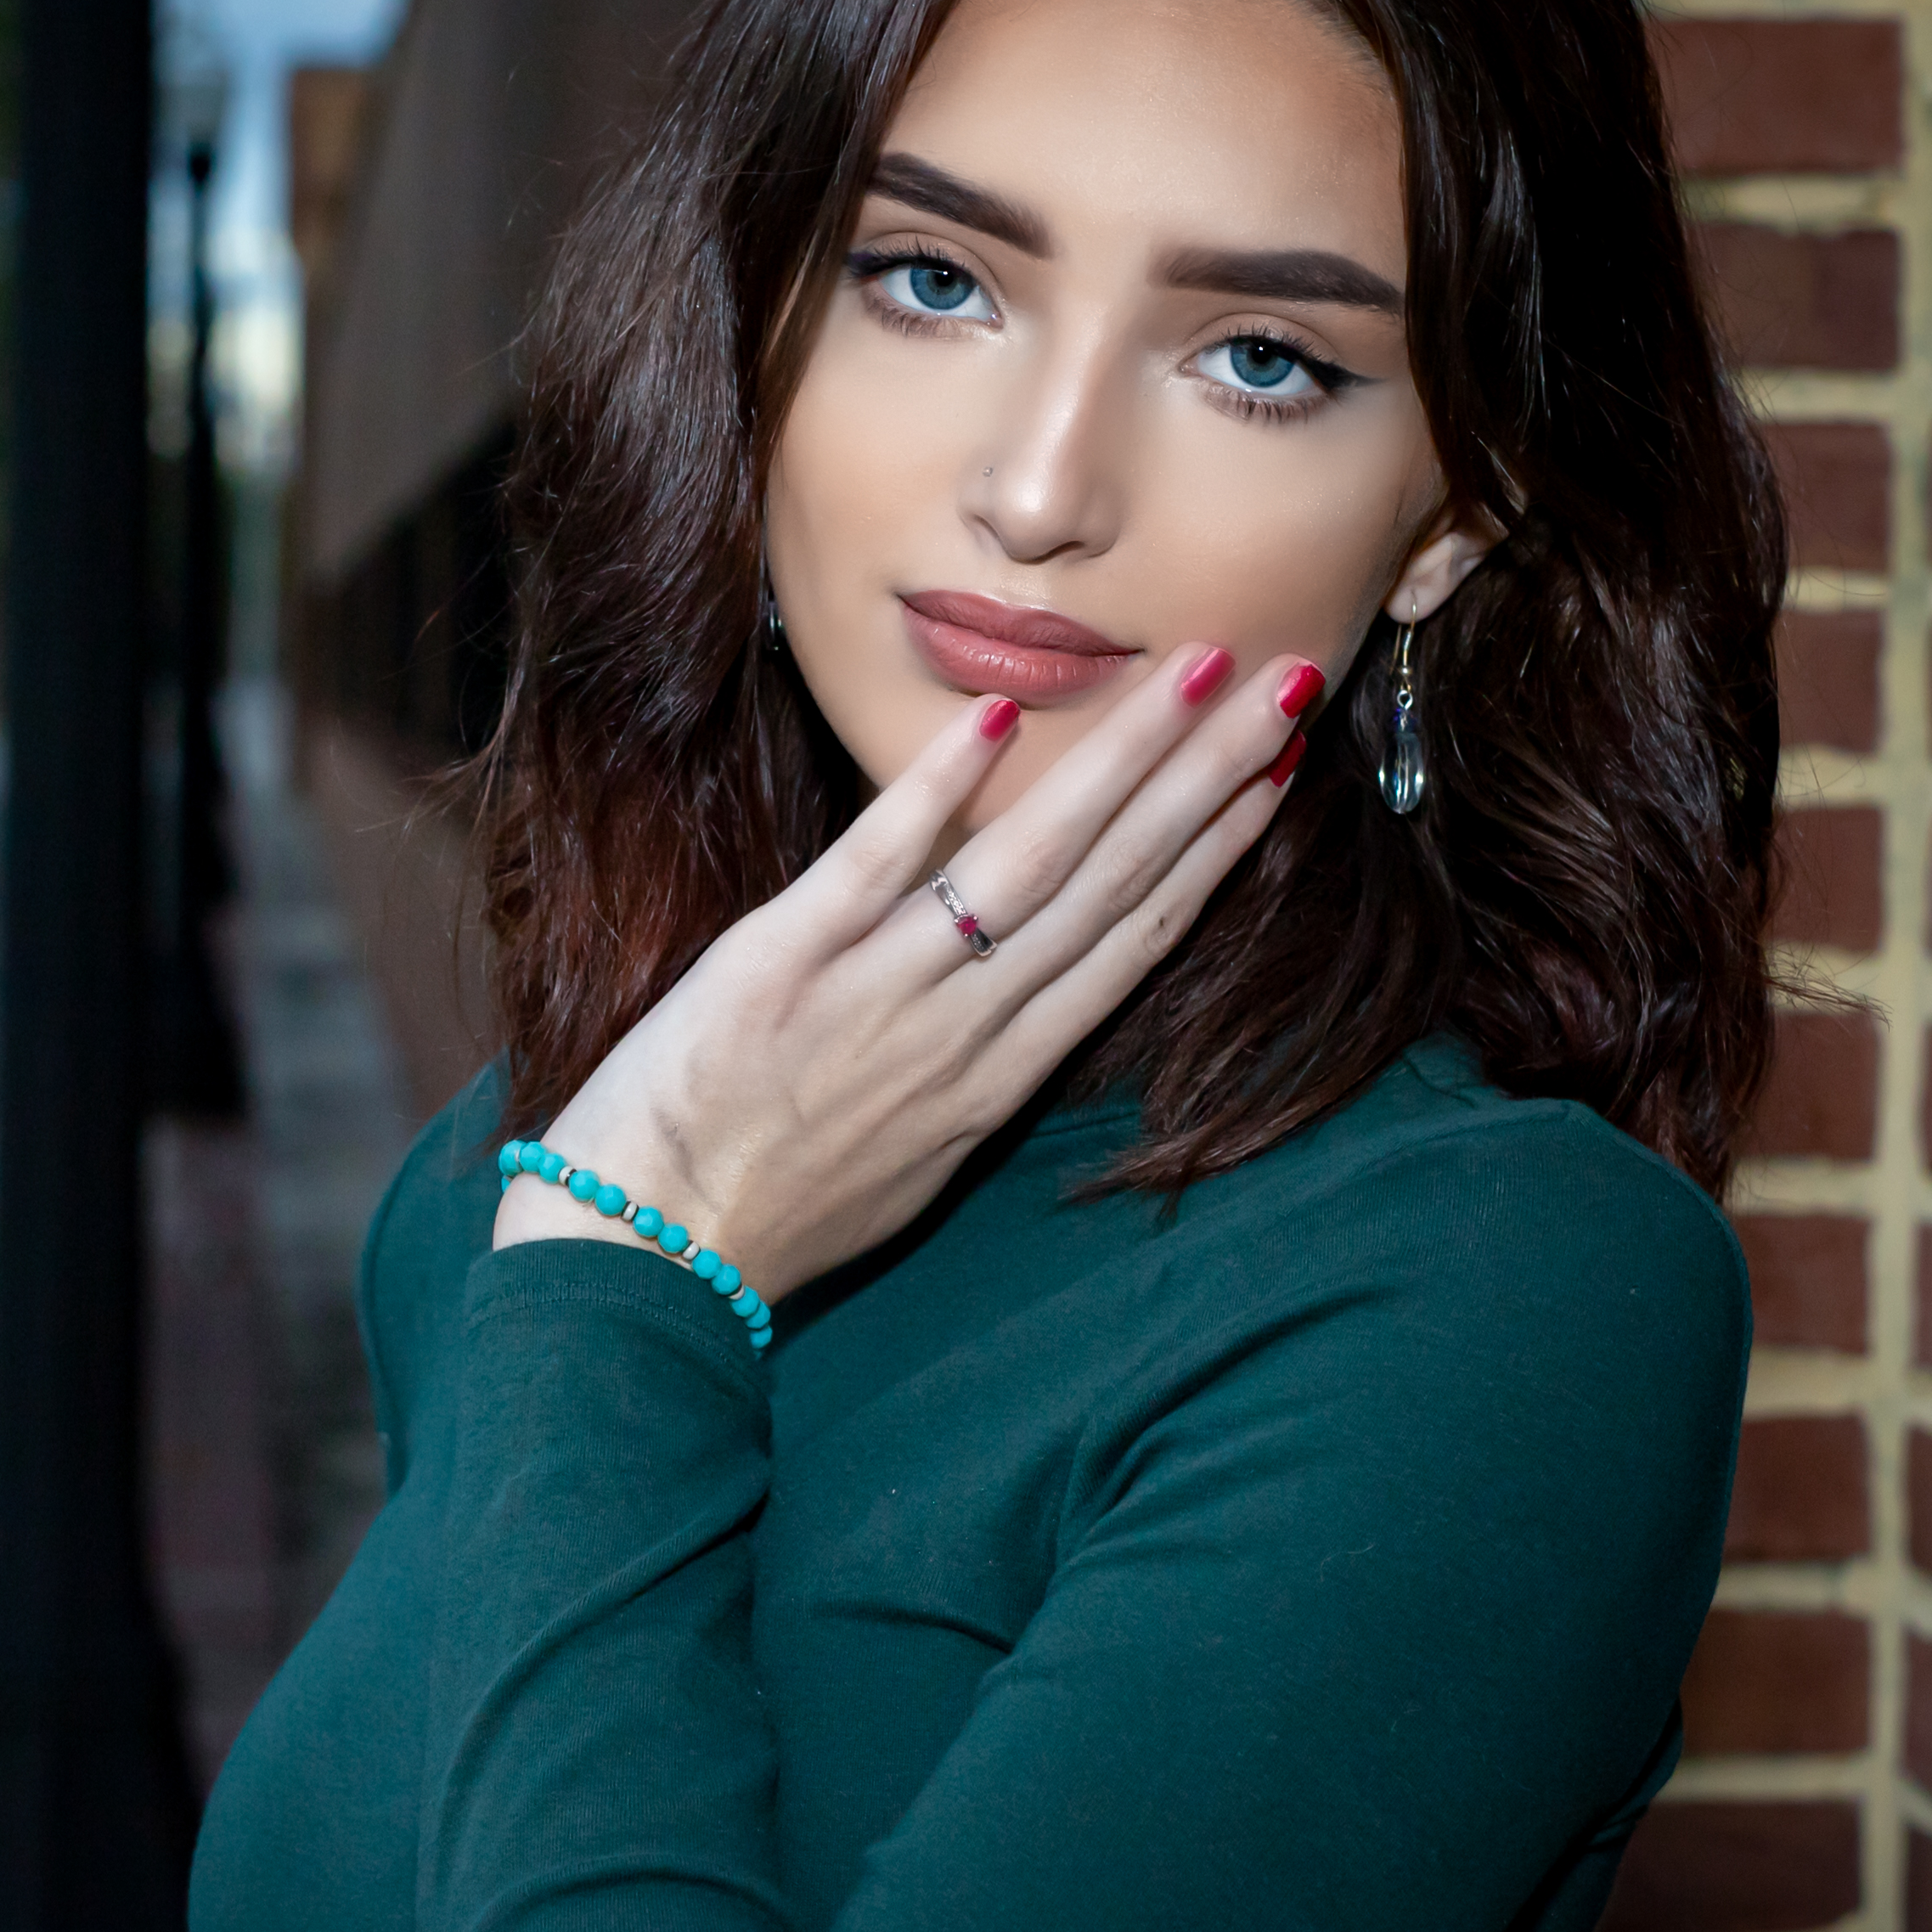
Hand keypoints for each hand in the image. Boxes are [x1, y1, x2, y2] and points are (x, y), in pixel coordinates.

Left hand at [494, 645, 1317, 1305]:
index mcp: (993, 1080)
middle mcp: (959, 1034)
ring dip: (1119, 761)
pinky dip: (936, 790)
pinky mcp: (779, 965)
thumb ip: (966, 1069)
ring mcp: (875, 995)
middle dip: (1206, 779)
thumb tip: (1015, 993)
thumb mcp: (907, 1158)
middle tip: (1286, 683)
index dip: (1213, 852)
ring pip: (1025, 864)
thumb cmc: (769, 1213)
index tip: (1276, 774)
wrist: (646, 1259)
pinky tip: (1002, 715)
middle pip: (1111, 887)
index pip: (1132, 943)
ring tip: (1193, 672)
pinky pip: (874, 865)